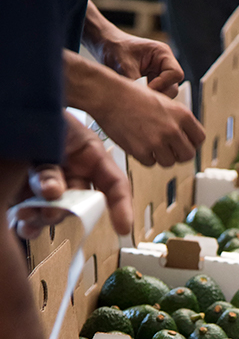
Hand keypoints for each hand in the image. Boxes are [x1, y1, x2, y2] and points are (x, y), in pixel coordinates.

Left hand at [13, 112, 132, 238]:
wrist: (16, 110)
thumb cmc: (36, 114)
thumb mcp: (49, 135)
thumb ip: (51, 164)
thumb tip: (53, 192)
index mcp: (91, 158)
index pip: (115, 184)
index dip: (122, 206)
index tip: (123, 228)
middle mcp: (74, 175)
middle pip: (80, 204)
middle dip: (66, 210)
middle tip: (50, 210)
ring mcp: (52, 187)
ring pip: (56, 213)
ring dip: (42, 217)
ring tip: (27, 212)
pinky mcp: (30, 195)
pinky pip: (34, 217)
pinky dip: (28, 224)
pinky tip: (22, 221)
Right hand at [64, 53, 204, 168]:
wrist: (109, 96)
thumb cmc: (133, 97)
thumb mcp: (165, 102)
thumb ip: (178, 120)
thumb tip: (186, 138)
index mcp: (182, 114)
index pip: (199, 139)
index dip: (192, 142)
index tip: (185, 143)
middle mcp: (173, 129)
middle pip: (188, 155)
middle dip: (178, 154)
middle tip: (169, 149)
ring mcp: (157, 141)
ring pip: (169, 162)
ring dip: (161, 157)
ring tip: (151, 145)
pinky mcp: (141, 151)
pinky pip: (150, 163)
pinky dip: (145, 157)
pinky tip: (139, 144)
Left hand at [100, 32, 183, 98]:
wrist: (106, 46)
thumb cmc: (116, 48)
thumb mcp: (124, 64)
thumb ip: (136, 82)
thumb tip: (141, 100)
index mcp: (162, 54)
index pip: (175, 74)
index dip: (163, 84)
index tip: (147, 88)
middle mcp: (164, 65)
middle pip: (173, 87)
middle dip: (159, 94)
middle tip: (141, 97)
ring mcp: (159, 75)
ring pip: (165, 94)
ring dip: (153, 98)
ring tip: (137, 97)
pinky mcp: (152, 83)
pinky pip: (156, 96)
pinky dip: (147, 99)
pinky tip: (136, 97)